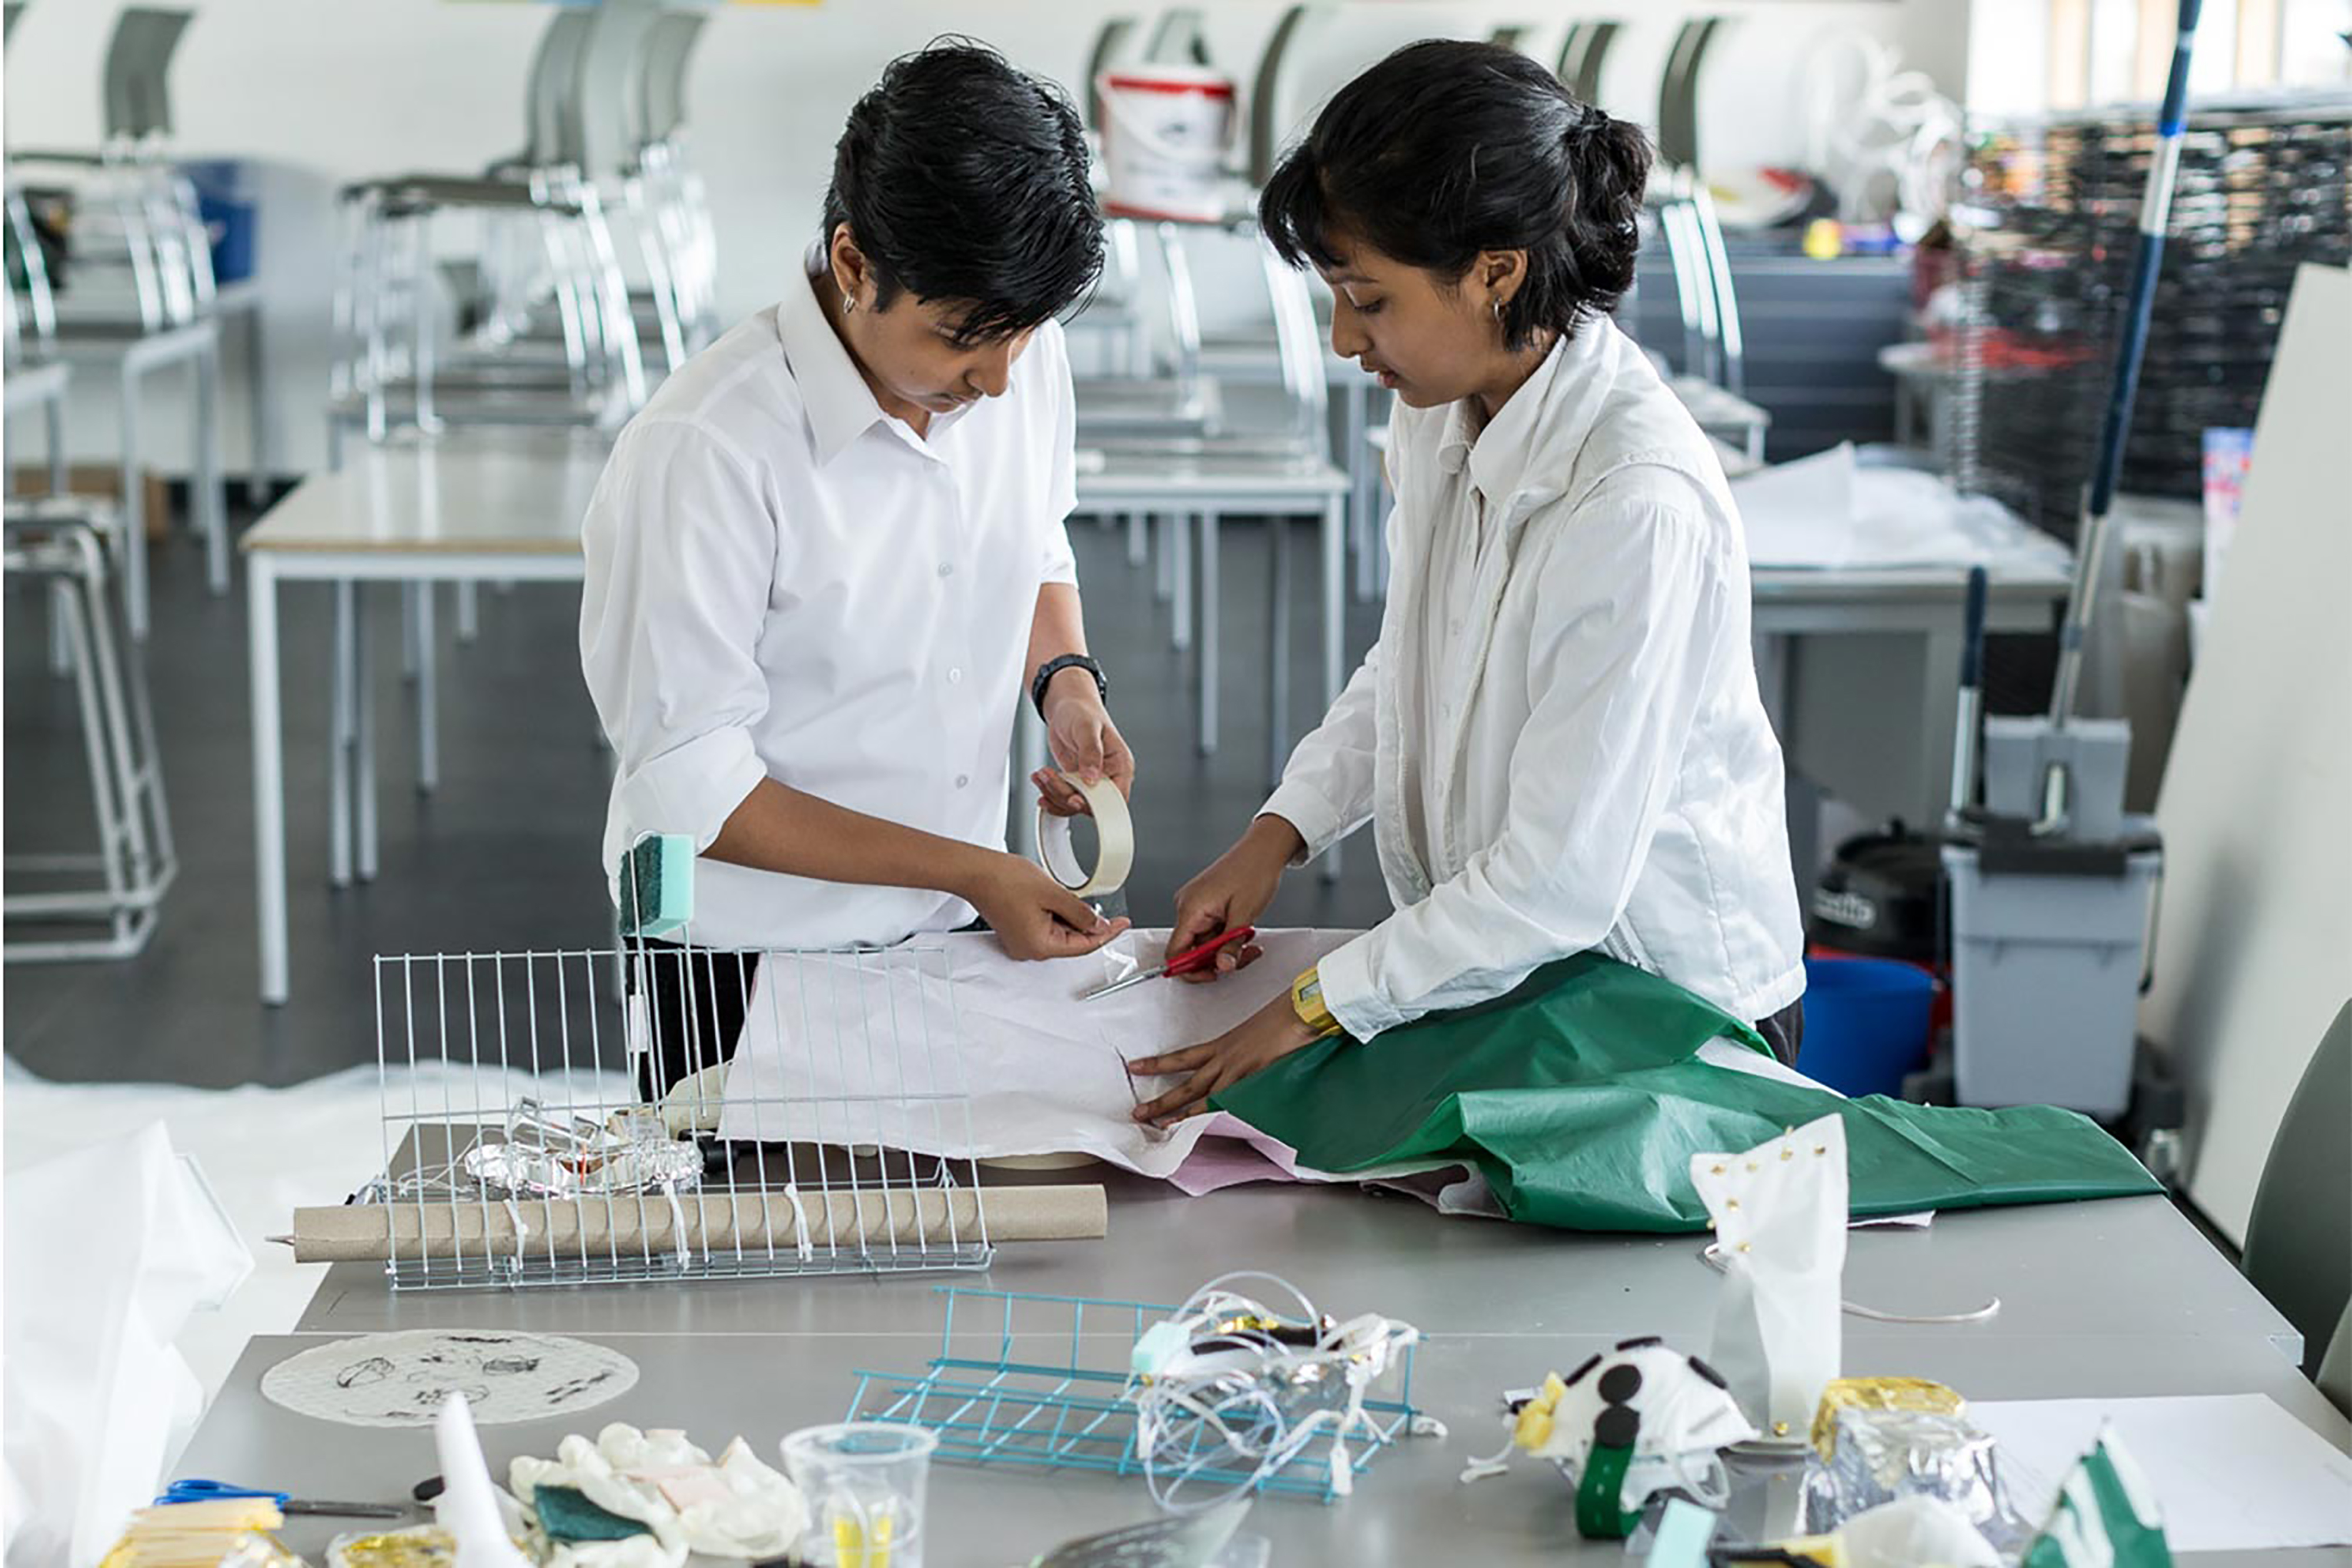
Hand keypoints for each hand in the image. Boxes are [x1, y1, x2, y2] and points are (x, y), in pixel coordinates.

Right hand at [962, 852, 1129, 960]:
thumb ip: (1081, 912)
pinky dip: (1057, 914)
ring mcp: (1022, 942)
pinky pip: (1047, 926)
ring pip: (1060, 932)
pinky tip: (1055, 897)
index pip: (1085, 945)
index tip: (1123, 924)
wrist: (976, 871)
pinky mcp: (1018, 931)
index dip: (1107, 933)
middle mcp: (1029, 950)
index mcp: (1040, 946)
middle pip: (1072, 941)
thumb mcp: (1054, 893)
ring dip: (1070, 915)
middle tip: (1097, 902)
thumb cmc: (1005, 880)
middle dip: (1087, 922)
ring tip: (1060, 893)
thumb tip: (1098, 925)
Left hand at [1034, 673, 1133, 814]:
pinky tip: (1041, 781)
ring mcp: (1090, 781)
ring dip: (1053, 793)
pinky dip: (1049, 793)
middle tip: (1051, 778)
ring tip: (1042, 775)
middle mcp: (1108, 776)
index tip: (1076, 798)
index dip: (1096, 803)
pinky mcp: (1074, 782)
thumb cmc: (1082, 711)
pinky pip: (1063, 798)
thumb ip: (1091, 753)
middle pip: (1091, 804)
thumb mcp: (1087, 727)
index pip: (1116, 797)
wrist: (1066, 707)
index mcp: (1120, 765)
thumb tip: (1092, 778)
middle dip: (1066, 794)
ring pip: (1073, 803)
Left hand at [1129, 994, 1321, 1126]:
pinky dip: (1217, 1116)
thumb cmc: (1283, 1016)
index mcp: (1224, 1045)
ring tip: (1161, 1128)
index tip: (1137, 1066)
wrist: (1300, 1010)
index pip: (1183, 1056)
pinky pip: (1230, 1102)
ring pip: (1203, 1097)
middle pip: (1186, 1083)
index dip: (1158, 1062)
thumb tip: (1244, 1063)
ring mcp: (1239, 1070)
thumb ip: (1246, 1052)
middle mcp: (1226, 1058)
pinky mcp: (1254, 1078)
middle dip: (1161, 1100)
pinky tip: (1205, 1129)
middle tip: (1138, 1112)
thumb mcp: (1256, 1034)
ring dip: (1181, 1114)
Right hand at [1165, 816, 1301, 981]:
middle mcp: (1188, 907)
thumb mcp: (1244, 914)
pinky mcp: (1207, 905)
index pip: (1176, 952)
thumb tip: (1223, 966)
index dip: (1191, 969)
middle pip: (1192, 949)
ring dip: (1227, 948)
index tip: (1212, 974)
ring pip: (1205, 942)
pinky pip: (1211, 931)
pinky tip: (1243, 931)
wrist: (1263, 850)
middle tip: (1241, 957)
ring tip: (1249, 943)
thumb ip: (1231, 944)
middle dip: (1218, 958)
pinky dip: (1227, 937)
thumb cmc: (1253, 870)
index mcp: (1190, 908)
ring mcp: (1197, 905)